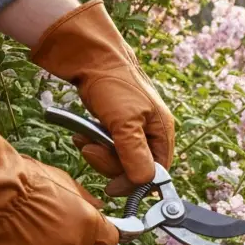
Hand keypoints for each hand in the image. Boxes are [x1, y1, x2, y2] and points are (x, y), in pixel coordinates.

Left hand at [31, 0, 175, 195]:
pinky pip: (107, 146)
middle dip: (109, 163)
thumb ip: (135, 155)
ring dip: (98, 152)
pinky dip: (93, 143)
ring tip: (83, 139)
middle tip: (90, 150)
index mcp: (162, 132)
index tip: (110, 187)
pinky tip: (81, 134)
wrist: (89, 56)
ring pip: (118, 158)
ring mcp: (133, 128)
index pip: (156, 172)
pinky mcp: (116, 124)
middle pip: (135, 167)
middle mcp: (151, 132)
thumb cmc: (112, 84)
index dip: (134, 182)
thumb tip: (145, 183)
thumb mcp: (124, 123)